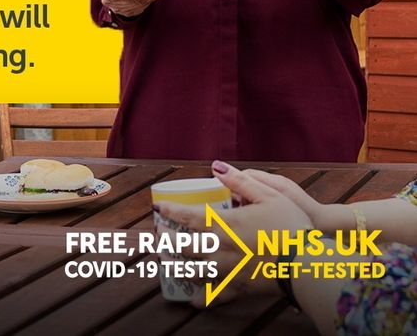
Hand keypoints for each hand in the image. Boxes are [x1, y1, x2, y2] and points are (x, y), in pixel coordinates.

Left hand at [155, 161, 313, 305]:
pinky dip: (201, 297)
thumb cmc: (291, 226)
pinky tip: (193, 299)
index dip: (171, 211)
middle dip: (168, 239)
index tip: (158, 208)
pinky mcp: (239, 289)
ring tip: (166, 261)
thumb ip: (240, 182)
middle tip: (158, 236)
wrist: (309, 265)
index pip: (188, 217)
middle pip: (184, 245)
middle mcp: (219, 249)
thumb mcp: (268, 195)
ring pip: (193, 270)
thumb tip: (216, 167)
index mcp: (224, 224)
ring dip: (177, 265)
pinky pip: (215, 296)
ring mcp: (227, 271)